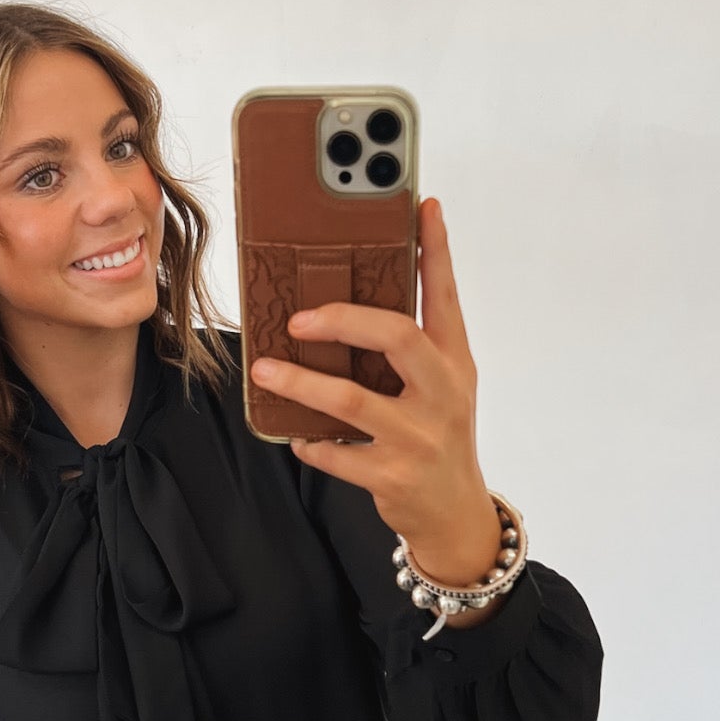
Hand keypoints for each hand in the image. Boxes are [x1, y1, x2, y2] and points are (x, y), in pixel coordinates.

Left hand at [248, 196, 502, 585]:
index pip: (447, 295)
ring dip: (300, 383)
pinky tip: (297, 434)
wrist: (455, 513)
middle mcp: (442, 393)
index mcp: (454, 362)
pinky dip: (310, 442)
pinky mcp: (392, 475)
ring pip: (351, 399)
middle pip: (397, 337)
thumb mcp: (442, 386)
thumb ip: (413, 346)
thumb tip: (353, 299)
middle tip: (297, 319)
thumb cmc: (438, 436)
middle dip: (342, 320)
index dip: (436, 250)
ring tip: (264, 369)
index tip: (423, 207)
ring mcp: (419, 436)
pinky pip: (336, 452)